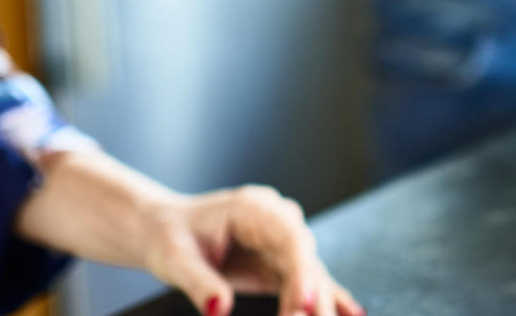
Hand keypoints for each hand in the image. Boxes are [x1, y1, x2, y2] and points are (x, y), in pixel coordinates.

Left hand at [142, 185, 362, 315]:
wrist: (164, 228)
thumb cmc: (169, 235)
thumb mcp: (175, 259)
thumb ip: (200, 284)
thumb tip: (220, 310)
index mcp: (255, 209)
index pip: (290, 239)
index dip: (302, 272)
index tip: (305, 303)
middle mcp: (278, 222)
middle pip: (306, 261)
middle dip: (312, 298)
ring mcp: (282, 242)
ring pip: (311, 275)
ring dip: (317, 305)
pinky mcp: (281, 263)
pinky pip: (307, 282)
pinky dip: (324, 299)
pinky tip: (351, 313)